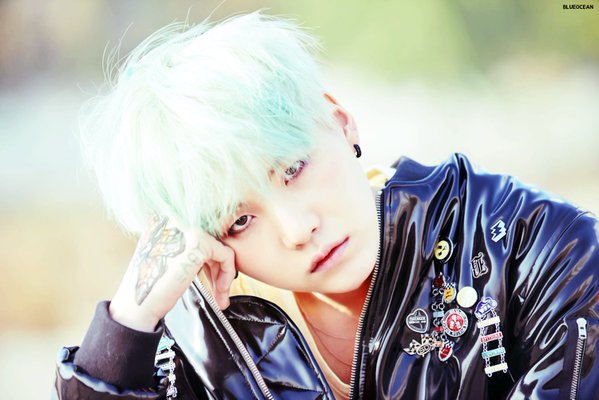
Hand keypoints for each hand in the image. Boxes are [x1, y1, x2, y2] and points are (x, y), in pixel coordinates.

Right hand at [109, 216, 235, 331]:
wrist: (137, 305)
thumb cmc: (149, 287)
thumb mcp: (166, 256)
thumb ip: (184, 246)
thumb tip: (210, 248)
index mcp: (165, 220)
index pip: (199, 234)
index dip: (207, 260)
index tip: (210, 278)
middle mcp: (175, 218)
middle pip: (210, 240)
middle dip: (217, 268)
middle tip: (218, 291)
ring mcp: (186, 227)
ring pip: (220, 247)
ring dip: (223, 274)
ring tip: (220, 296)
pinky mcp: (199, 241)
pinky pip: (226, 255)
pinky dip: (227, 274)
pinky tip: (220, 290)